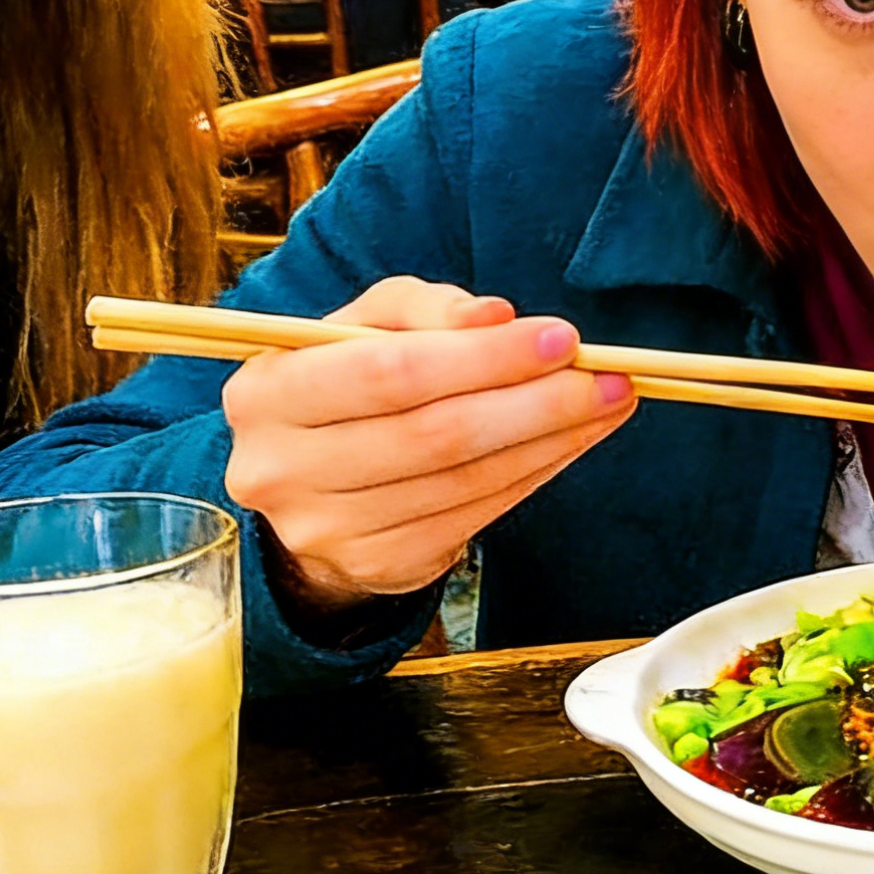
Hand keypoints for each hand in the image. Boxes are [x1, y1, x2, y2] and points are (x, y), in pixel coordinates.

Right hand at [221, 276, 635, 610]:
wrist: (310, 482)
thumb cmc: (346, 384)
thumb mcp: (363, 326)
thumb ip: (423, 308)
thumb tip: (494, 316)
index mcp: (266, 392)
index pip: (387, 372)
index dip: (482, 357)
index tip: (560, 338)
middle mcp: (280, 468)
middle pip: (434, 434)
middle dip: (535, 402)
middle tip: (605, 377)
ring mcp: (326, 529)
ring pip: (464, 481)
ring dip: (552, 440)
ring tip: (607, 404)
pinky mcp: (376, 566)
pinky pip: (474, 517)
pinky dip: (535, 475)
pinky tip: (571, 443)